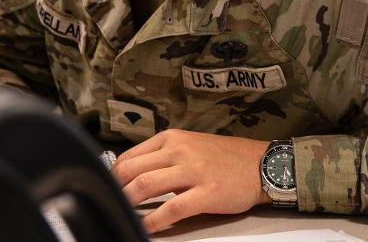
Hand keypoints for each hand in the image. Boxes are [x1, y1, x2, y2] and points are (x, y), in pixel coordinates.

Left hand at [113, 129, 270, 232]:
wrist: (261, 164)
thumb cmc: (224, 157)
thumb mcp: (190, 145)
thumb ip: (163, 156)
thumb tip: (133, 175)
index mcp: (171, 138)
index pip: (129, 157)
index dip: (113, 176)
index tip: (106, 189)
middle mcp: (179, 150)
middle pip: (132, 170)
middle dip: (114, 190)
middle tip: (108, 204)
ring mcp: (193, 171)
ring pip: (146, 185)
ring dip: (128, 203)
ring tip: (120, 214)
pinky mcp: (206, 193)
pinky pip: (172, 209)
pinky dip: (154, 221)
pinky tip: (146, 228)